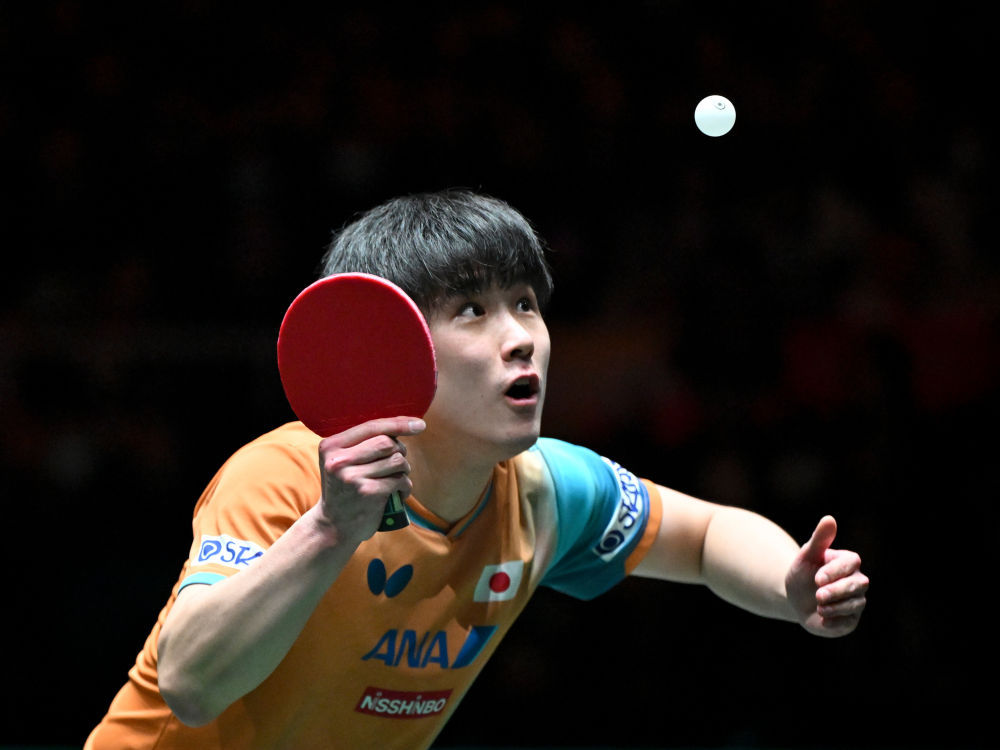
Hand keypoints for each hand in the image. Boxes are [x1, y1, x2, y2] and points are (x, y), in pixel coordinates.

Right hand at [316, 417, 425, 540]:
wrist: (334, 526)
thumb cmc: (345, 489)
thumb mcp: (343, 462)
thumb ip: (363, 443)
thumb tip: (404, 425)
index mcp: (331, 446)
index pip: (371, 426)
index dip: (398, 424)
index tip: (419, 424)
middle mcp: (338, 460)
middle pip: (387, 442)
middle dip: (400, 451)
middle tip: (398, 464)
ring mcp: (352, 477)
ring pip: (397, 460)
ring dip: (404, 469)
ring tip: (397, 479)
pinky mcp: (367, 493)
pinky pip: (400, 480)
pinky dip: (405, 486)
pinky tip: (399, 493)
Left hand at [785, 515, 868, 636]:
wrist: (795, 599)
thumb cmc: (803, 573)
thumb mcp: (806, 556)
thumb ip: (819, 539)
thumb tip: (829, 519)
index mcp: (848, 562)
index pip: (851, 563)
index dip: (835, 571)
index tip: (817, 578)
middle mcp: (857, 581)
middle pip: (857, 585)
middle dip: (837, 590)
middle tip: (818, 594)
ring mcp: (856, 601)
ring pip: (855, 604)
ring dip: (835, 606)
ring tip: (818, 605)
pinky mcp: (850, 620)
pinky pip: (849, 622)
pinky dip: (835, 622)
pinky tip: (823, 620)